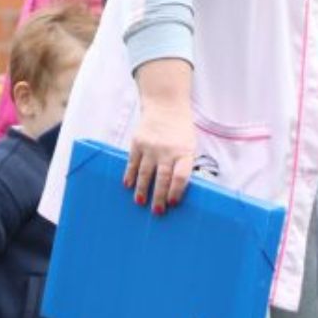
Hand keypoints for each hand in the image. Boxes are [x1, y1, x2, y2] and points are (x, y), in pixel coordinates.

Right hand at [127, 63, 195, 213]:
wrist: (166, 105)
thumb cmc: (181, 130)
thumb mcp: (190, 145)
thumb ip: (184, 164)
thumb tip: (176, 189)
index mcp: (184, 152)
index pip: (180, 176)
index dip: (176, 191)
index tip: (173, 203)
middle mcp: (167, 150)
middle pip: (162, 178)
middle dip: (159, 197)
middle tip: (157, 211)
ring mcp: (150, 147)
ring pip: (145, 173)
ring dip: (142, 190)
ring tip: (140, 202)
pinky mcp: (137, 142)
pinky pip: (132, 162)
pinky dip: (130, 175)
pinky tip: (128, 185)